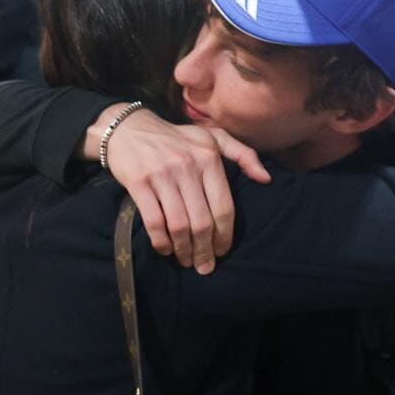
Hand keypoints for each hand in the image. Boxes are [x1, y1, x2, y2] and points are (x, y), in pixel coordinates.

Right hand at [88, 105, 270, 273]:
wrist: (128, 128)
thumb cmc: (175, 138)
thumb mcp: (212, 138)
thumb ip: (242, 154)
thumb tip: (266, 179)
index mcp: (209, 158)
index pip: (224, 207)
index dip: (225, 236)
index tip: (222, 252)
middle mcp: (188, 167)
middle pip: (202, 221)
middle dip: (205, 250)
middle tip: (204, 266)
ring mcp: (162, 175)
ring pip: (179, 225)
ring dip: (184, 250)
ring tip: (186, 261)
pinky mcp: (139, 183)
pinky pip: (154, 221)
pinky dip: (161, 241)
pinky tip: (165, 249)